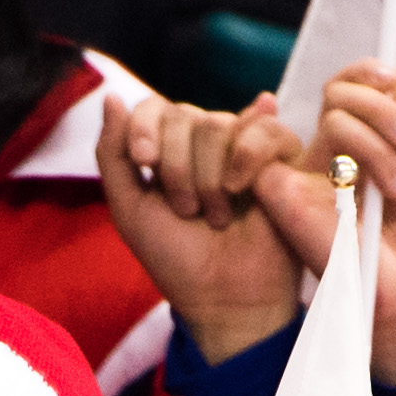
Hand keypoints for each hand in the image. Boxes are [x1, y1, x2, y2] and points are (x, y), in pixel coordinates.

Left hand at [95, 90, 309, 362]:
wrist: (226, 299)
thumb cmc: (177, 260)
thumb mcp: (130, 209)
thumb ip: (113, 154)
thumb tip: (112, 96)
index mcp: (169, 150)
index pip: (153, 107)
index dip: (145, 126)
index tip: (145, 162)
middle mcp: (206, 143)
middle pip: (183, 115)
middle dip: (176, 168)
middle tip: (188, 212)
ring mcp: (244, 147)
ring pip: (217, 124)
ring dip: (209, 178)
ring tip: (217, 216)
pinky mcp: (283, 158)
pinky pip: (265, 129)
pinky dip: (249, 157)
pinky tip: (244, 189)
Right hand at [248, 62, 395, 386]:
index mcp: (361, 149)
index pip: (348, 91)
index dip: (365, 73)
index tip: (391, 77)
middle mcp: (331, 159)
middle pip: (340, 94)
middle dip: (382, 108)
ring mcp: (309, 176)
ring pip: (334, 116)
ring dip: (376, 140)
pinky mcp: (284, 196)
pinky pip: (277, 147)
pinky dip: (321, 154)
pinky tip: (354, 184)